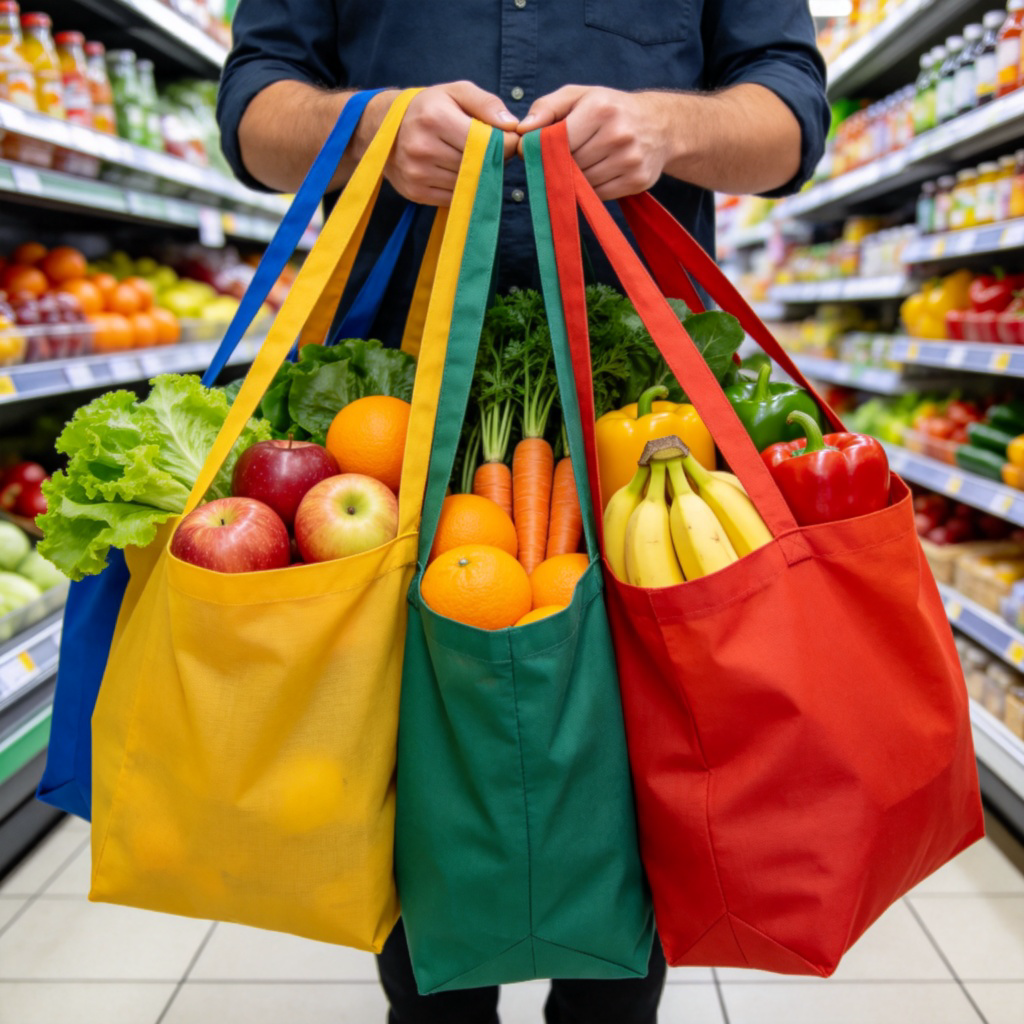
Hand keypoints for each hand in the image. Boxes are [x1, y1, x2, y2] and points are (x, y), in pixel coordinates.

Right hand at [380, 82, 519, 204]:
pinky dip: (462, 188)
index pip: (486, 142)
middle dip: (493, 160)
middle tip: (492, 151)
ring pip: (468, 184)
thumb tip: (513, 126)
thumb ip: (488, 104)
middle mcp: (422, 147)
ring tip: (472, 159)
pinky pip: (454, 198)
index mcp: (435, 118)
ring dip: (479, 176)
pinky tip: (457, 173)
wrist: (385, 128)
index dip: (506, 144)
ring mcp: (417, 173)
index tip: (509, 141)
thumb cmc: (429, 107)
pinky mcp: (416, 192)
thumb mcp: (457, 93)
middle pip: (478, 165)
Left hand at [517, 86, 674, 198]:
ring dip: (576, 178)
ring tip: (583, 162)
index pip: (558, 141)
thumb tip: (522, 130)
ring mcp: (630, 160)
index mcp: (600, 109)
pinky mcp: (637, 181)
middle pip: (570, 164)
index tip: (535, 151)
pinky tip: (598, 173)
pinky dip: (592, 189)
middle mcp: (618, 134)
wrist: (660, 125)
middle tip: (563, 156)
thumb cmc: (611, 109)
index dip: (543, 149)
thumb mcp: (579, 96)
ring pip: (583, 183)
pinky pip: (599, 195)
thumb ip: (547, 107)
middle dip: (561, 163)